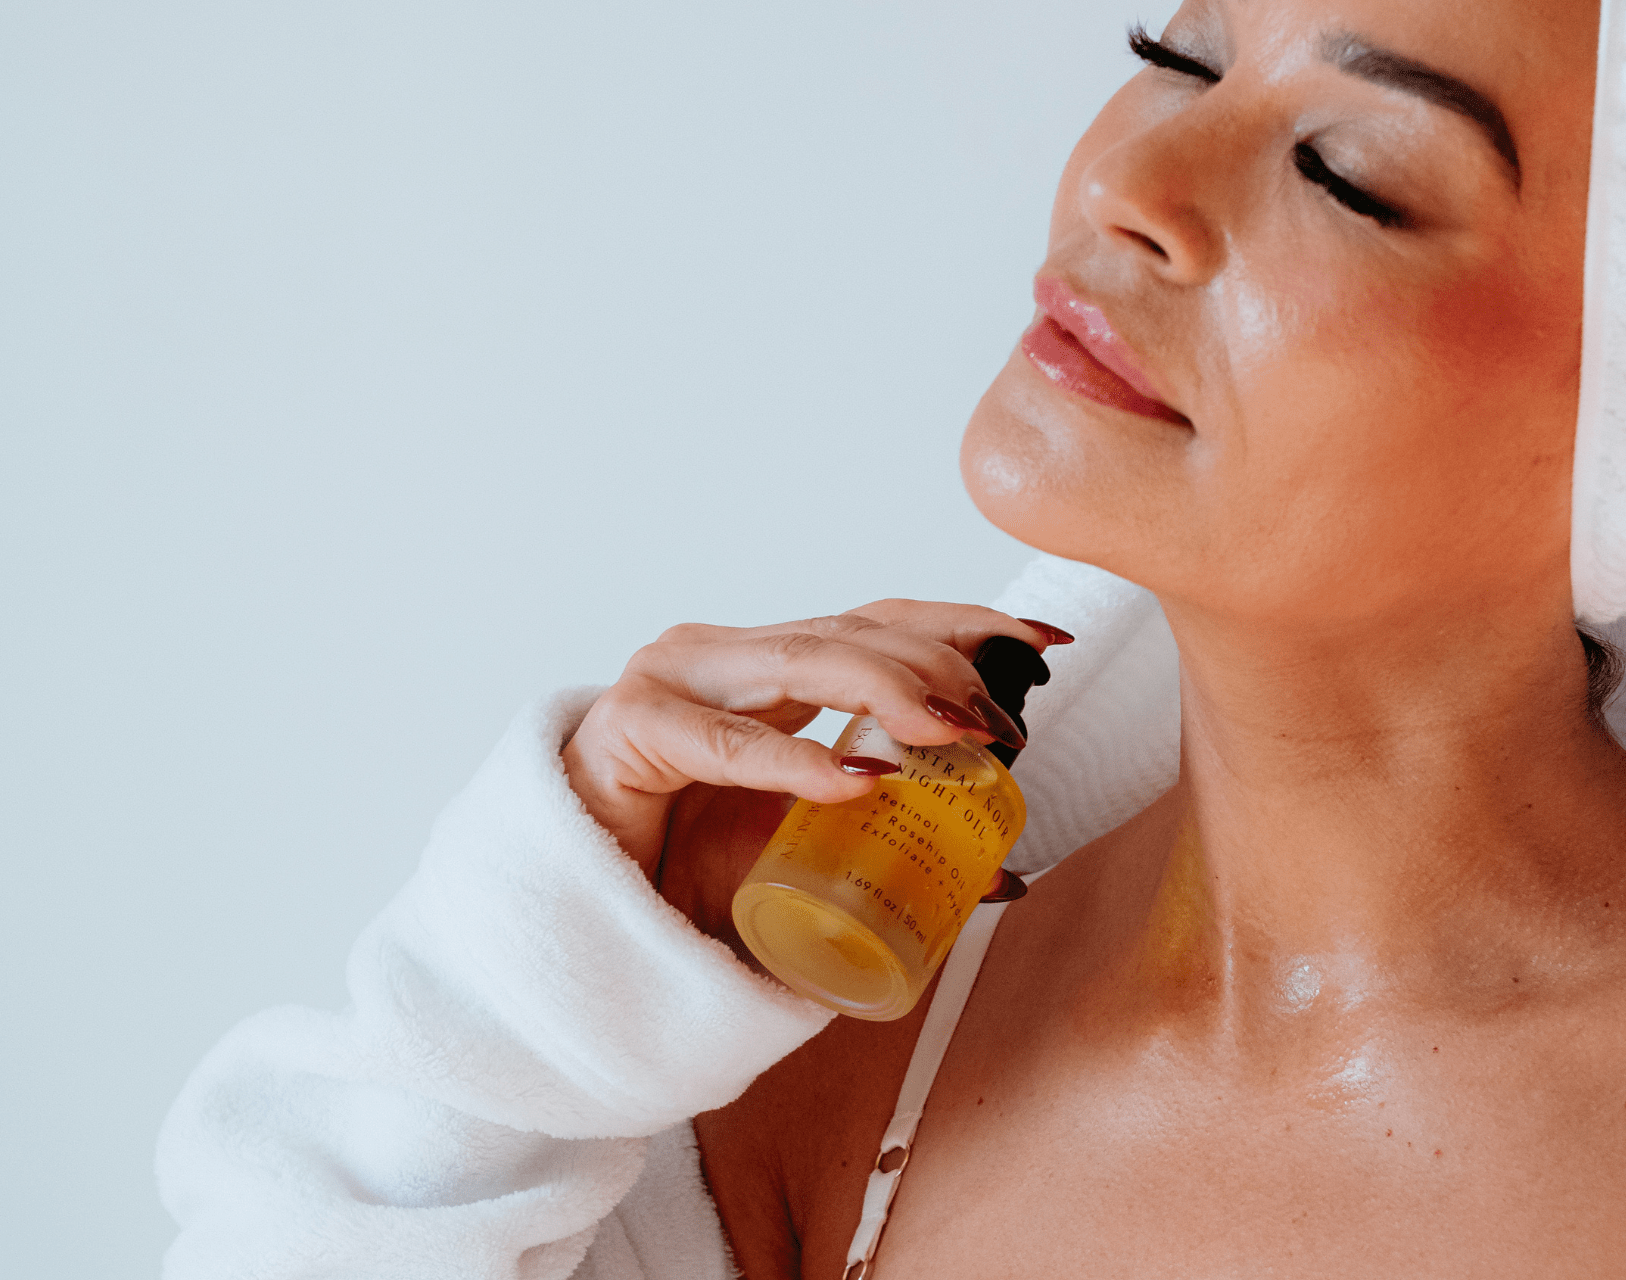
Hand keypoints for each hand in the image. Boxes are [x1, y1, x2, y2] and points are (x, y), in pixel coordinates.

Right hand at [561, 601, 1061, 901]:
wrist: (577, 923)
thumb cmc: (686, 877)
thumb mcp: (807, 856)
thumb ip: (891, 849)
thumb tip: (1005, 874)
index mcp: (767, 668)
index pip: (881, 621)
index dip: (963, 622)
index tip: (1047, 643)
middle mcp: (723, 656)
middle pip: (854, 631)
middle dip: (942, 668)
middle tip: (1004, 726)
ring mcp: (672, 682)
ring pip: (802, 660)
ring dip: (893, 694)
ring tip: (960, 736)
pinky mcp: (630, 732)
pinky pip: (727, 744)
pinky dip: (797, 761)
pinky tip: (858, 780)